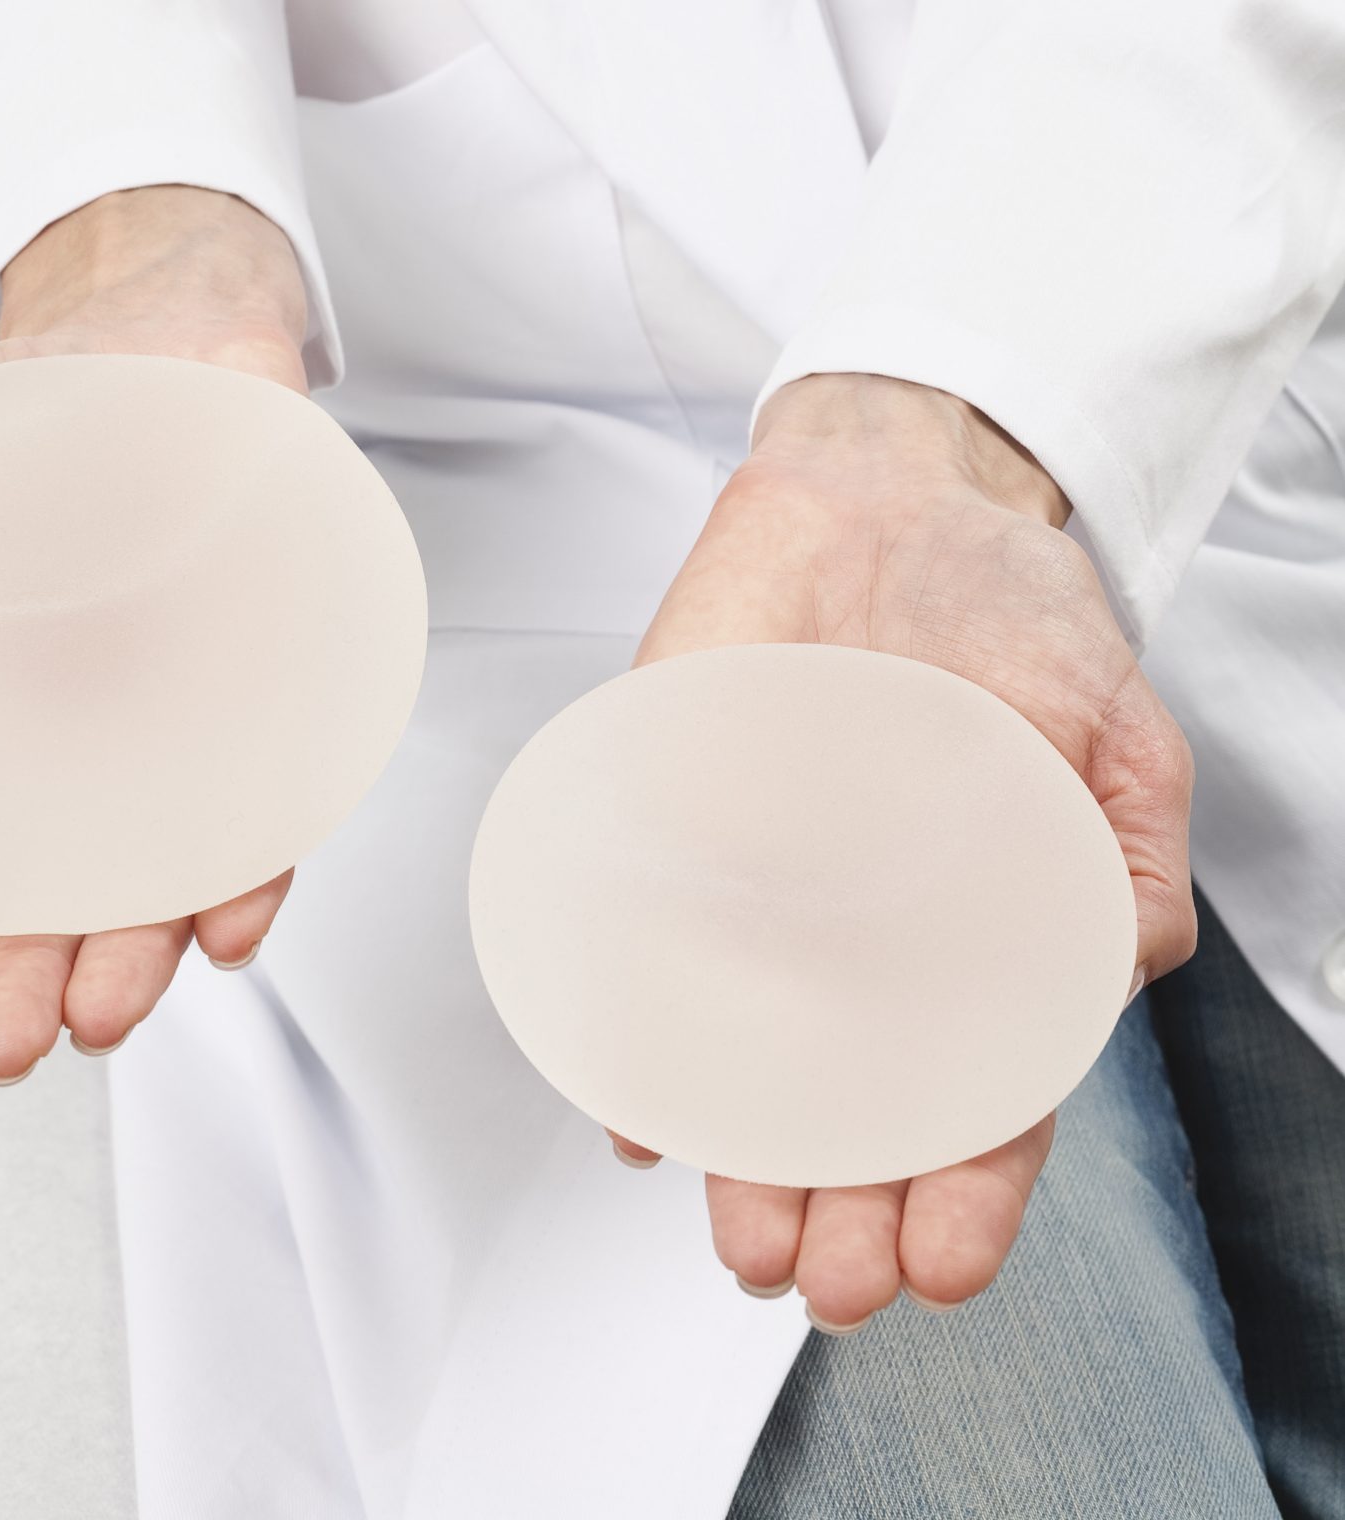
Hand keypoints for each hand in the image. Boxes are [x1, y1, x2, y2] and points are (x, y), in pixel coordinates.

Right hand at [0, 185, 309, 1083]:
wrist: (188, 303)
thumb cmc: (84, 360)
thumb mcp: (5, 406)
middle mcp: (74, 697)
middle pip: (36, 864)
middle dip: (19, 966)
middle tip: (4, 1042)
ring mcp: (172, 694)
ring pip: (143, 847)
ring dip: (125, 934)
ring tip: (103, 1011)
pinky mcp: (270, 674)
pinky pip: (264, 782)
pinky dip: (251, 849)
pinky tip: (233, 917)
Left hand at [613, 372, 1194, 1329]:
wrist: (900, 479)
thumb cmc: (1011, 611)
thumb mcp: (1113, 737)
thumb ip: (1122, 865)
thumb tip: (1107, 972)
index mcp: (974, 934)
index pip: (971, 1097)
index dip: (962, 1190)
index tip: (944, 1261)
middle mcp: (863, 928)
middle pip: (847, 1101)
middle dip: (838, 1204)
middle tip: (824, 1276)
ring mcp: (762, 875)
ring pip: (745, 1045)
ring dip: (740, 1146)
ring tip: (747, 1224)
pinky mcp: (671, 805)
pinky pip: (642, 929)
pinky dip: (632, 1014)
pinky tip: (636, 1092)